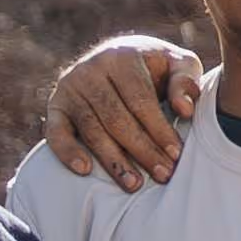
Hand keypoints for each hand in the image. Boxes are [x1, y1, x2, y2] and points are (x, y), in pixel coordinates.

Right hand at [46, 29, 203, 191]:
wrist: (116, 56)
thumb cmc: (154, 67)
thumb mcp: (176, 63)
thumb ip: (185, 81)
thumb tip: (185, 110)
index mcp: (122, 57)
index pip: (141, 101)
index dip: (159, 130)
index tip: (177, 155)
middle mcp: (91, 70)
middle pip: (117, 119)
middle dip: (142, 150)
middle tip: (163, 175)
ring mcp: (70, 88)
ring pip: (91, 130)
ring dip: (113, 160)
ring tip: (134, 184)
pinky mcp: (56, 106)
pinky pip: (56, 132)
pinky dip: (67, 152)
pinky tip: (85, 170)